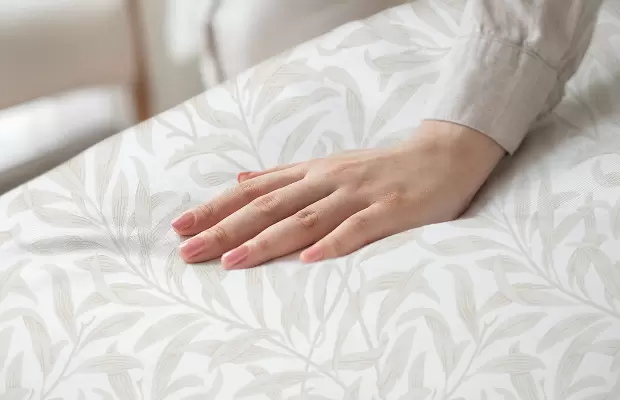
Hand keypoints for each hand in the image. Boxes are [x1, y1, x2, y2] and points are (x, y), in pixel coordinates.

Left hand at [172, 121, 504, 268]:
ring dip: (267, 240)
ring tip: (232, 261)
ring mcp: (359, 194)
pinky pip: (358, 228)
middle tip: (189, 251)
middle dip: (227, 229)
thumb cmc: (380, 168)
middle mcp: (328, 180)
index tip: (181, 226)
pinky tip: (306, 261)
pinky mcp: (390, 210)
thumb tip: (241, 180)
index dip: (216, 207)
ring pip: (305, 218)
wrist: (442, 156)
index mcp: (312, 171)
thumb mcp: (328, 167)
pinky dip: (332, 244)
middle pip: (270, 206)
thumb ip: (285, 176)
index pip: (254, 190)